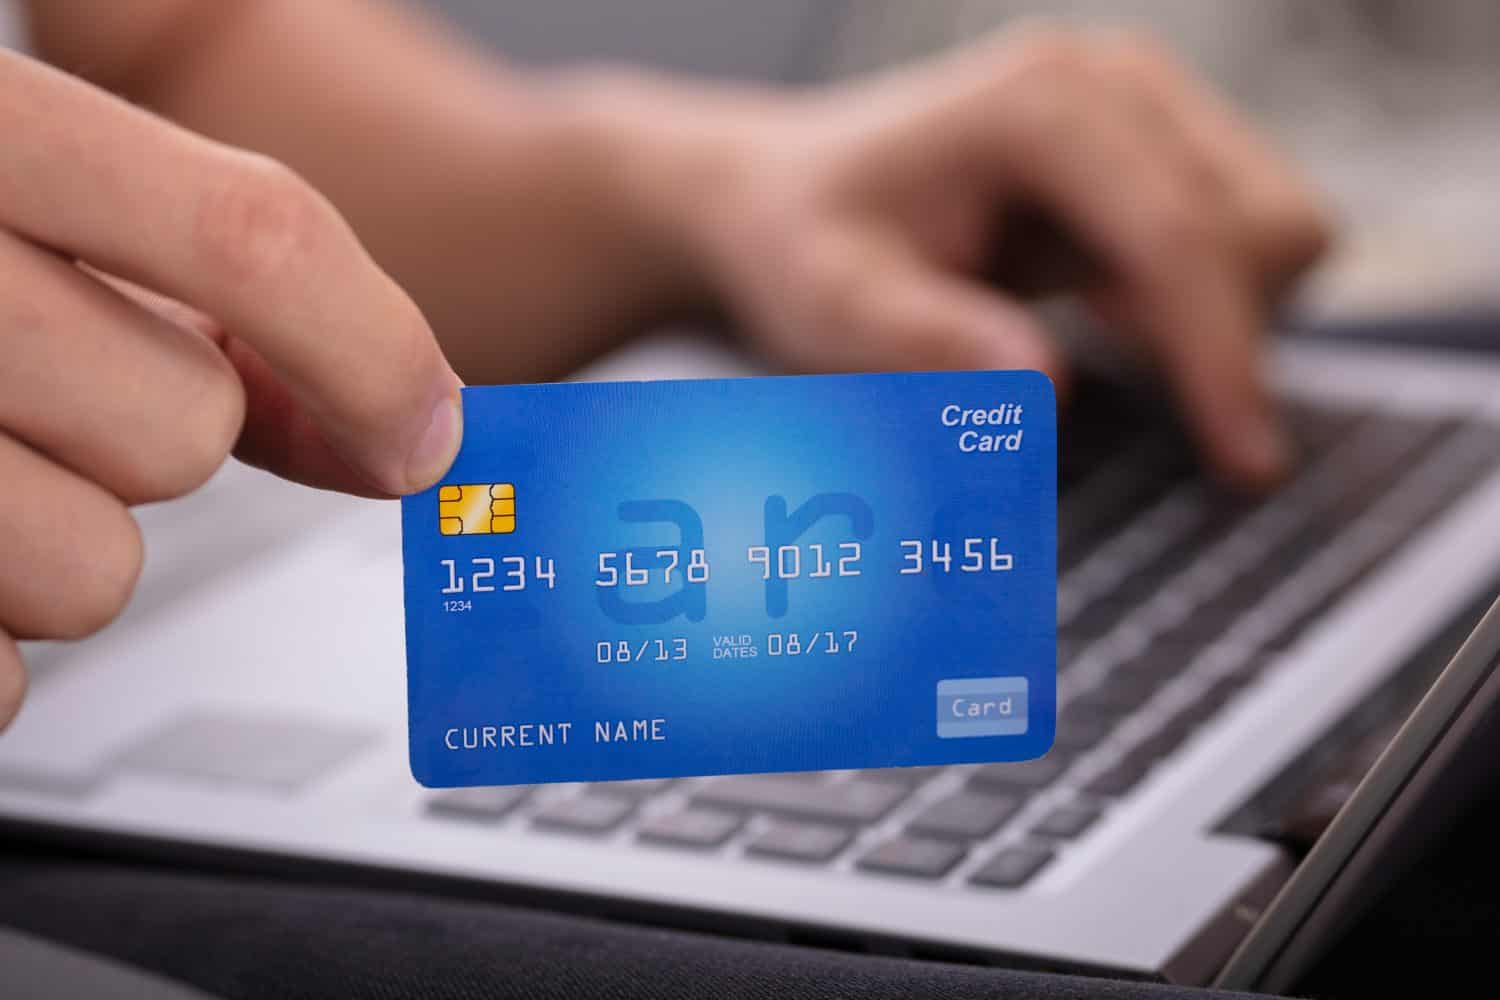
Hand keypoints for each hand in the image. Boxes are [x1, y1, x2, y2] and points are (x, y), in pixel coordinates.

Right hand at [0, 52, 463, 729]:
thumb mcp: (17, 175)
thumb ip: (204, 268)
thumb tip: (395, 415)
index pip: (248, 234)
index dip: (373, 351)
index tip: (419, 433)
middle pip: (181, 431)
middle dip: (145, 429)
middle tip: (38, 388)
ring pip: (90, 571)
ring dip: (49, 538)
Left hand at [633, 27, 1330, 486]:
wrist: (783, 199)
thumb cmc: (804, 246)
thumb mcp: (838, 307)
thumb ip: (936, 344)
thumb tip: (1048, 392)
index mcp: (1038, 106)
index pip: (1179, 237)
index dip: (1222, 357)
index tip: (1246, 462)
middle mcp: (1107, 82)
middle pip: (1260, 227)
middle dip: (1225, 338)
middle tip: (1137, 395)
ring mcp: (1139, 102)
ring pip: (1275, 228)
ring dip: (1221, 314)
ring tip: (1099, 333)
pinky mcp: (1153, 140)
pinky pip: (1243, 233)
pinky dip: (1205, 297)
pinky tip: (1107, 311)